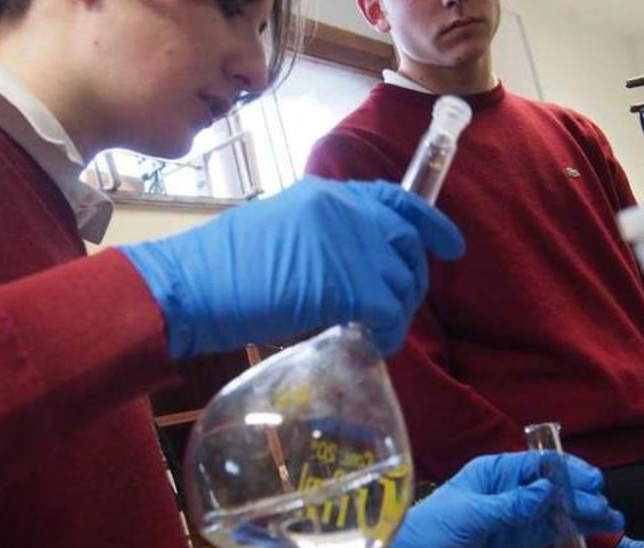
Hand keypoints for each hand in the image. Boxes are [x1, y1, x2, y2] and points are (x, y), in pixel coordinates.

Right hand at [119, 178, 464, 358]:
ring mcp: (345, 243)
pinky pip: (387, 311)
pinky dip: (386, 333)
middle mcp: (343, 210)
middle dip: (412, 279)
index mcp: (327, 194)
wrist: (191, 284)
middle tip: (397, 308)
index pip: (396, 199)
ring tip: (377, 331)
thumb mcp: (281, 231)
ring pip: (401, 280)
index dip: (432, 223)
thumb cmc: (222, 268)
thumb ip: (325, 238)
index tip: (453, 246)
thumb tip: (358, 268)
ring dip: (397, 312)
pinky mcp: (342, 282)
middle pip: (407, 241)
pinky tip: (371, 342)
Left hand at [392, 452, 623, 547]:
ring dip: (584, 515)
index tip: (591, 479)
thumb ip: (509, 504)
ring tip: (611, 522)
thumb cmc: (427, 529)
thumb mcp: (467, 514)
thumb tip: (546, 489)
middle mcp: (508, 493)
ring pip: (557, 513)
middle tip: (604, 507)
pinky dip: (570, 533)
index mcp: (492, 473)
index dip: (565, 469)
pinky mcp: (516, 542)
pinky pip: (548, 534)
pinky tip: (590, 533)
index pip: (537, 465)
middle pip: (552, 489)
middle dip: (580, 495)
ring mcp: (514, 520)